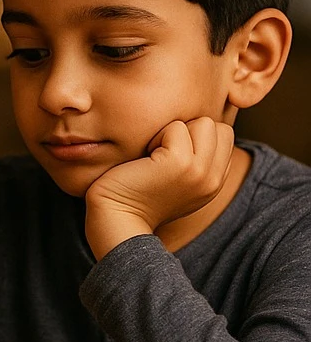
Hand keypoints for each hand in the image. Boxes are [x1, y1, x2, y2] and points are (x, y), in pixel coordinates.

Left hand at [85, 117, 234, 258]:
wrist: (117, 218)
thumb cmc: (134, 195)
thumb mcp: (176, 181)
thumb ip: (195, 161)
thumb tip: (196, 126)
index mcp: (214, 183)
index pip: (224, 135)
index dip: (196, 134)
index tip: (170, 153)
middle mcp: (213, 179)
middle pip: (216, 126)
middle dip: (188, 129)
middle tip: (161, 152)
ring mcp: (199, 171)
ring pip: (202, 123)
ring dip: (173, 132)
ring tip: (154, 156)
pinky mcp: (180, 163)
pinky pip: (176, 127)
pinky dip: (157, 135)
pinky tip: (145, 158)